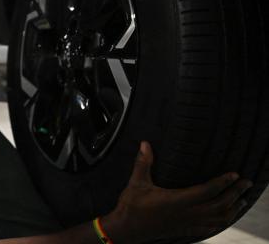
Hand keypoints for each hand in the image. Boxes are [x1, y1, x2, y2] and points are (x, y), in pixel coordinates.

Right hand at [103, 141, 251, 242]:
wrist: (128, 229)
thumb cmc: (132, 205)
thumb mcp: (136, 182)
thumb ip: (143, 162)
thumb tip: (145, 144)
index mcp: (176, 200)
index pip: (207, 191)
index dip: (222, 182)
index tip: (234, 174)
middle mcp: (186, 213)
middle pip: (218, 205)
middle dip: (235, 194)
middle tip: (246, 183)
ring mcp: (188, 224)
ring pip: (218, 219)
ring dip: (232, 209)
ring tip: (242, 200)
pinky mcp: (186, 230)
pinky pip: (210, 228)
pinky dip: (222, 222)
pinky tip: (227, 217)